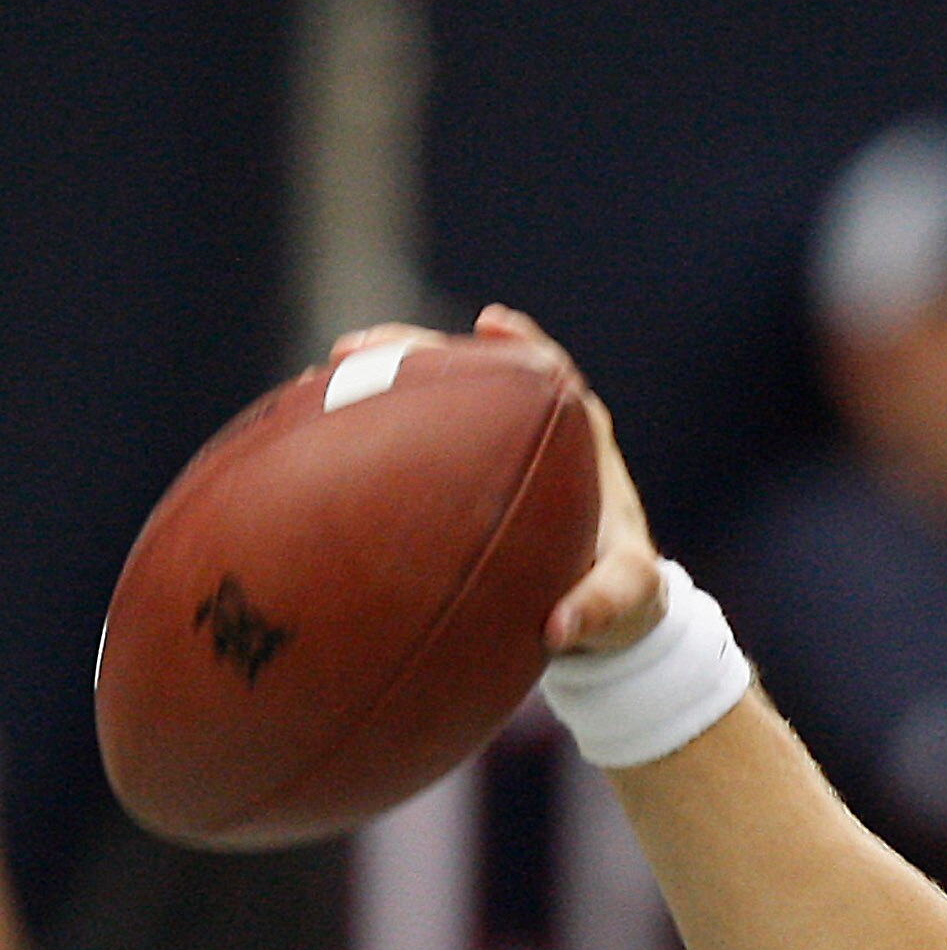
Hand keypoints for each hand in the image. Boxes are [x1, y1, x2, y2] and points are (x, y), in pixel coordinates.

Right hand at [328, 305, 662, 652]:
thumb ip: (603, 608)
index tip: (489, 323)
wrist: (607, 622)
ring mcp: (493, 455)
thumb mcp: (628, 604)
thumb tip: (559, 625)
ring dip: (379, 385)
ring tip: (318, 380)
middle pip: (471, 374)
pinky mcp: (462, 483)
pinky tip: (313, 437)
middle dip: (415, 353)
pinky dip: (369, 435)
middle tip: (357, 350)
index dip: (520, 344)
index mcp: (582, 443)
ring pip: (432, 402)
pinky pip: (412, 448)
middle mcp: (535, 436)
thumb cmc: (627, 601)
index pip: (550, 375)